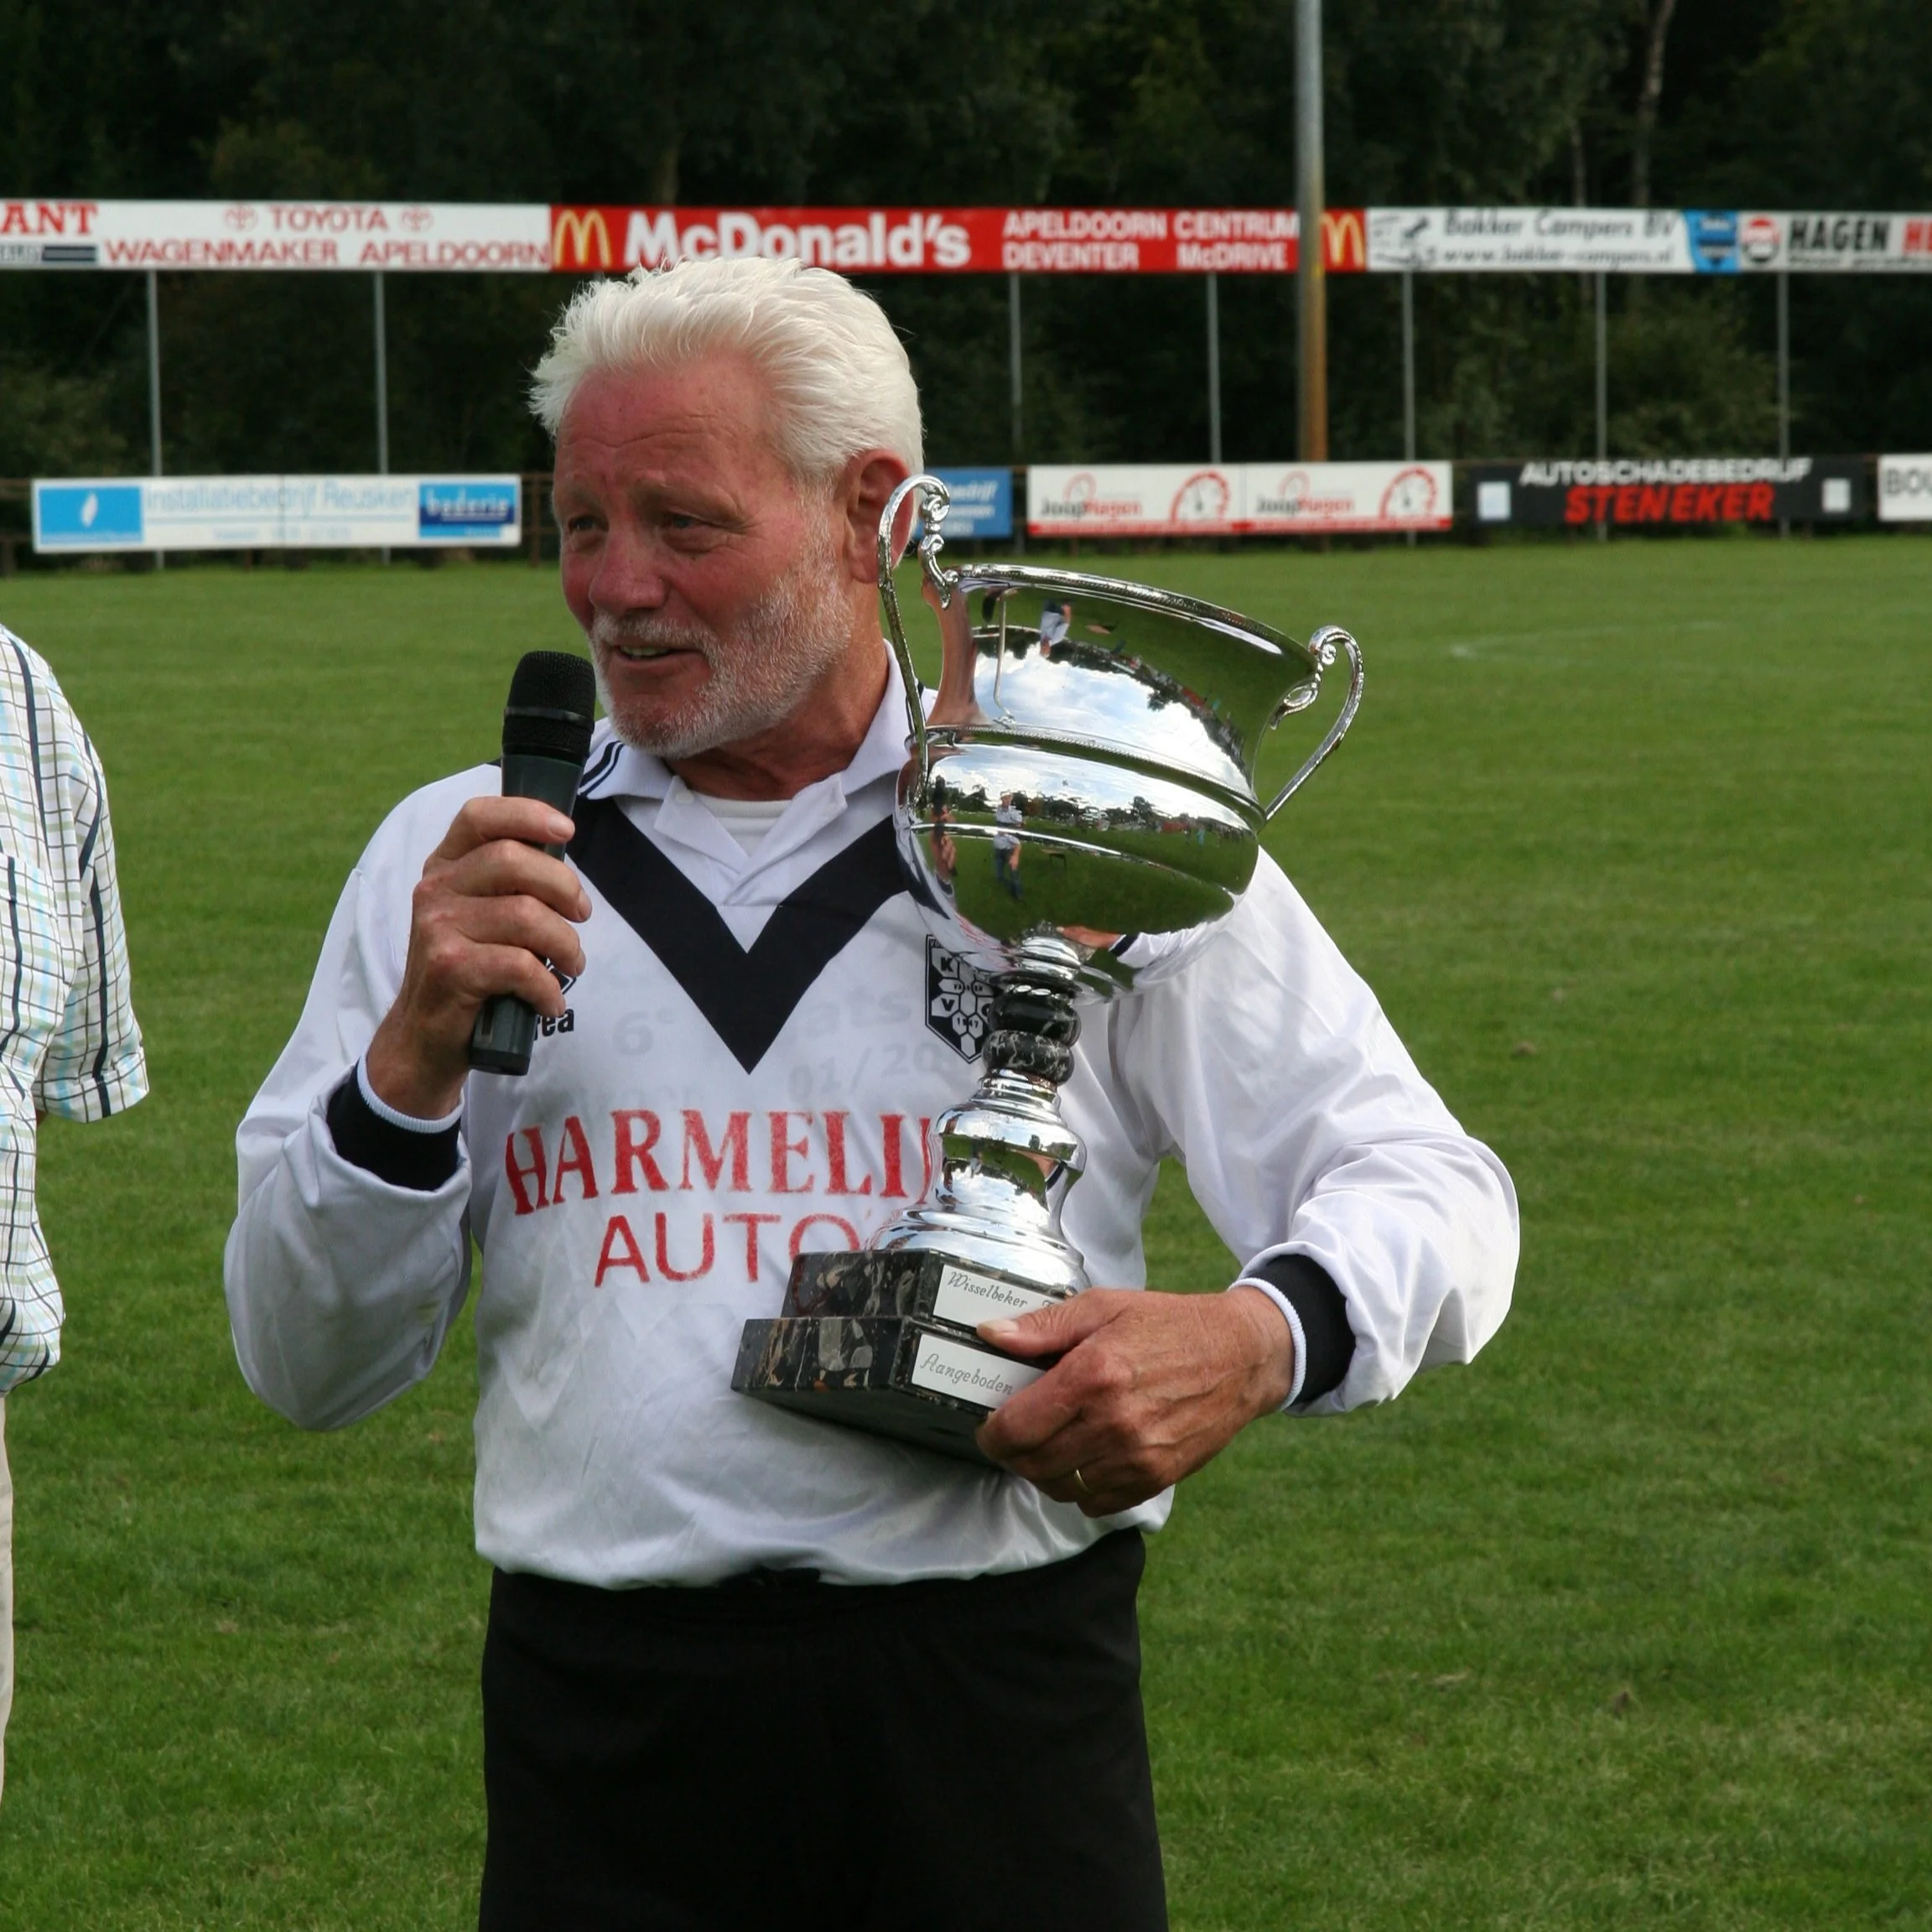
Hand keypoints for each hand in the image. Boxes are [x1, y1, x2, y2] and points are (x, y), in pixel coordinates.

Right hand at [364, 797, 589, 1118]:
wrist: (424, 1037)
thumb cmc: (469, 970)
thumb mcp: (480, 916)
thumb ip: (510, 884)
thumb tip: (565, 865)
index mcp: (445, 866)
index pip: (480, 816)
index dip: (527, 814)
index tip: (567, 830)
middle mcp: (435, 889)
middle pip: (513, 860)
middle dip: (564, 887)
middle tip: (580, 916)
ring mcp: (438, 927)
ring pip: (527, 915)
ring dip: (566, 945)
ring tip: (571, 966)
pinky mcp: (450, 968)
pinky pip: (522, 966)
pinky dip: (548, 988)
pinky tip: (549, 1002)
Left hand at [974, 1287, 1295, 1516]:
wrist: (1240, 1356)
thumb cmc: (1167, 1325)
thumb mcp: (1103, 1308)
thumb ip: (1043, 1327)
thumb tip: (990, 1335)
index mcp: (1093, 1376)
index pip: (1016, 1428)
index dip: (991, 1434)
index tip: (989, 1427)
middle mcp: (1113, 1423)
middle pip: (1033, 1463)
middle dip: (1013, 1454)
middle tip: (1016, 1436)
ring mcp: (1137, 1457)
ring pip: (1061, 1487)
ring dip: (1045, 1472)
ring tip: (1050, 1445)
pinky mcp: (1157, 1478)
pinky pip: (1096, 1503)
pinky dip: (1080, 1489)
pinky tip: (1085, 1459)